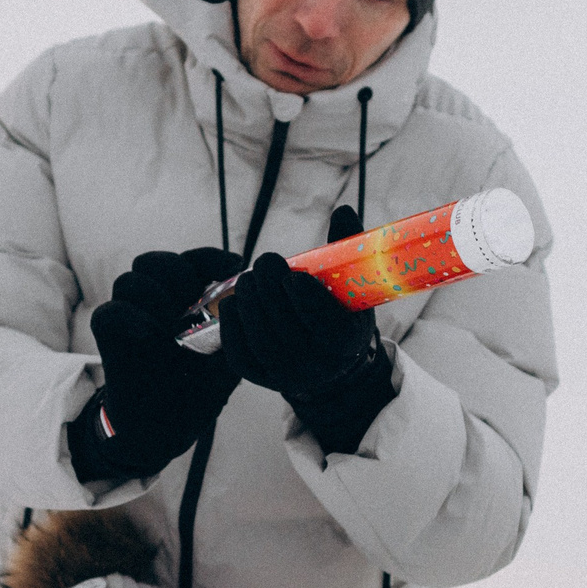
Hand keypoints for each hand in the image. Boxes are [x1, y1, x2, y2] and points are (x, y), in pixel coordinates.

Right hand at [70, 248, 244, 480]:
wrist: (164, 430)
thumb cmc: (197, 392)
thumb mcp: (229, 361)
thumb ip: (239, 331)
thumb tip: (254, 300)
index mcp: (185, 303)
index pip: (193, 261)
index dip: (210, 257)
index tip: (233, 266)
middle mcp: (156, 305)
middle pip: (154, 260)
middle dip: (175, 271)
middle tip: (190, 296)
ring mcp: (131, 319)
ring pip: (129, 280)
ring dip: (152, 293)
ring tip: (169, 320)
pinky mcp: (111, 339)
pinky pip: (108, 312)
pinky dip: (128, 316)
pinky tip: (150, 334)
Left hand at [222, 208, 397, 453]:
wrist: (326, 358)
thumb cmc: (340, 311)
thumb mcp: (353, 284)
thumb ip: (347, 248)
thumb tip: (342, 210)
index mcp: (347, 344)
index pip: (328, 329)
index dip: (308, 302)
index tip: (293, 276)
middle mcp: (318, 367)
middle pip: (287, 332)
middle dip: (271, 292)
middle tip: (266, 262)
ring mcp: (286, 376)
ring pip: (261, 340)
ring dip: (251, 302)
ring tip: (250, 277)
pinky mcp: (259, 377)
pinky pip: (239, 351)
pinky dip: (234, 323)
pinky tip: (238, 300)